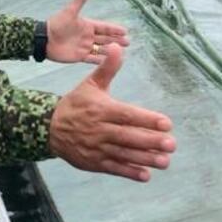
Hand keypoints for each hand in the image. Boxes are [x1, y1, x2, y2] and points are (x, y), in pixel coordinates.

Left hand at [46, 0, 128, 63]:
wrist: (44, 39)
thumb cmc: (57, 24)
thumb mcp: (70, 11)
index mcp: (87, 25)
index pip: (104, 27)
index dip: (114, 29)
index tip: (125, 31)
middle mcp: (87, 36)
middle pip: (105, 38)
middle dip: (117, 40)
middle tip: (128, 42)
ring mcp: (84, 46)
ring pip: (101, 49)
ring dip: (110, 50)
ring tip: (121, 52)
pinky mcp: (79, 56)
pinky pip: (92, 59)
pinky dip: (100, 60)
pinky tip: (108, 62)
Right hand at [49, 44, 175, 181]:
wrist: (49, 127)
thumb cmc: (76, 104)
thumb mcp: (90, 84)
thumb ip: (107, 67)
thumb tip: (117, 46)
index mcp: (102, 109)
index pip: (127, 115)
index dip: (147, 119)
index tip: (166, 123)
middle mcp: (100, 129)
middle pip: (128, 136)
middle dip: (151, 141)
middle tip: (172, 144)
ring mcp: (97, 148)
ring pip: (124, 154)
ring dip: (145, 159)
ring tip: (165, 161)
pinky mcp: (94, 162)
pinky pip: (113, 168)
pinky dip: (129, 172)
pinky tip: (146, 175)